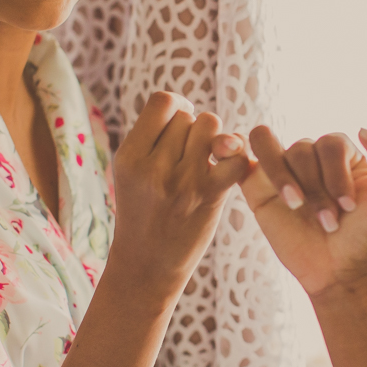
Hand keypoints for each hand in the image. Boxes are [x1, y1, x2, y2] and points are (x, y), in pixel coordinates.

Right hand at [109, 92, 249, 294]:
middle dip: (192, 130)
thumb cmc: (142, 211)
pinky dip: (237, 156)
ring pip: (212, 127)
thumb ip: (154, 138)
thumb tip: (192, 108)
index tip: (178, 124)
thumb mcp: (131, 172)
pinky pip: (235, 155)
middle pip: (189, 115)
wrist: (147, 265)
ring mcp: (182, 182)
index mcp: (129, 156)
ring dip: (214, 139)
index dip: (176, 106)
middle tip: (186, 155)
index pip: (162, 101)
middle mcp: (153, 167)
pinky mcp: (209, 196)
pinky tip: (227, 169)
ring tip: (204, 160)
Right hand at [240, 126, 366, 296]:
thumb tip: (362, 128)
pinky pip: (242, 157)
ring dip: (286, 179)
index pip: (330, 143)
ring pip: (271, 148)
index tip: (349, 208)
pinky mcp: (257, 188)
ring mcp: (282, 170)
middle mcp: (311, 156)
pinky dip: (235, 150)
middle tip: (329, 222)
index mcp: (342, 153)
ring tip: (297, 206)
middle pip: (302, 148)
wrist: (341, 273)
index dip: (337, 175)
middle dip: (316, 188)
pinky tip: (241, 160)